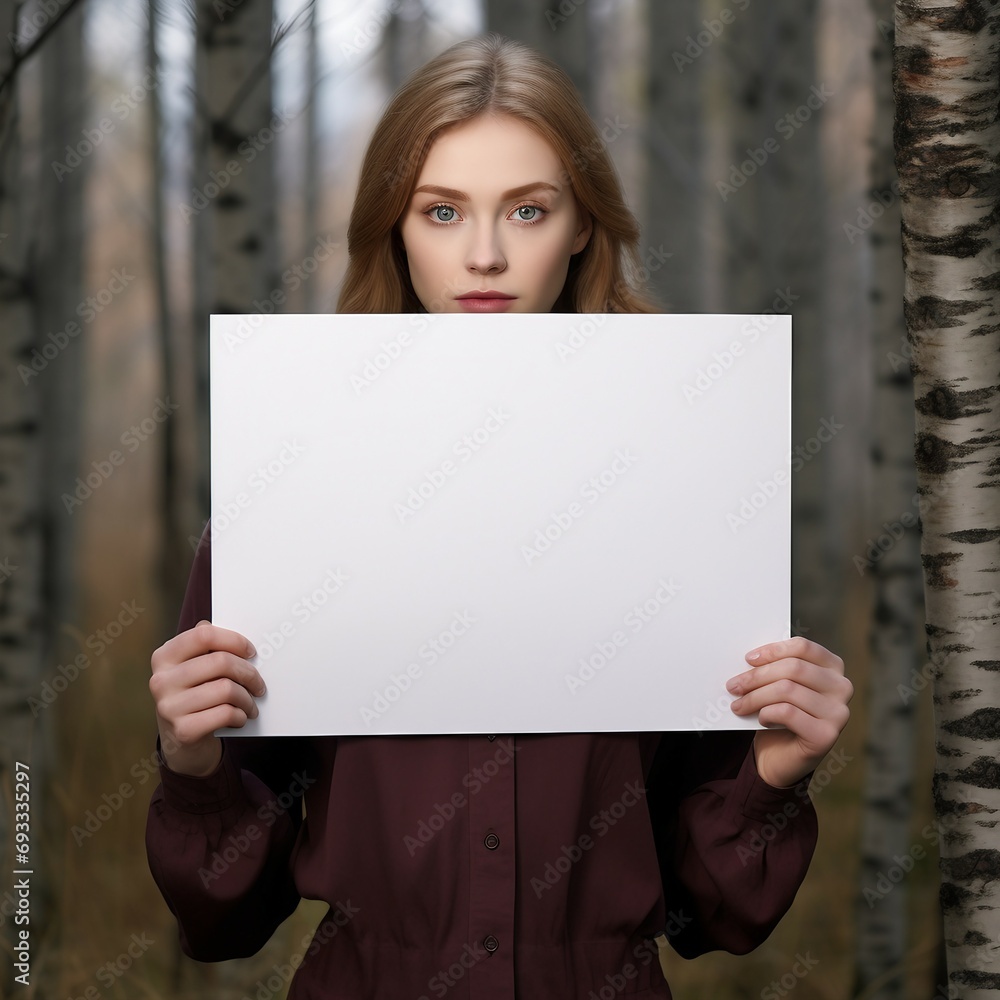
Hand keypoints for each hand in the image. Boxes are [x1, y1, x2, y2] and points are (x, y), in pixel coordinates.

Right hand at [149, 620, 264, 776]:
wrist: (179, 739)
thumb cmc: (195, 694)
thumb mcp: (195, 668)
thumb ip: (209, 648)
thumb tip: (238, 639)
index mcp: (164, 657)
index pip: (203, 635)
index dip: (233, 640)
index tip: (250, 652)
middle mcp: (161, 680)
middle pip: (221, 662)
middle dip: (248, 673)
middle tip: (258, 684)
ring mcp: (169, 706)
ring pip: (226, 689)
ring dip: (247, 698)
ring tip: (251, 704)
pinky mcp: (182, 730)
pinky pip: (225, 714)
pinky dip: (240, 715)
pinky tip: (240, 717)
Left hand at [726, 635, 852, 788]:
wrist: (781, 757)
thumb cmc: (779, 715)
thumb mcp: (779, 685)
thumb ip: (774, 669)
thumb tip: (750, 658)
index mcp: (833, 667)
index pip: (803, 647)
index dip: (773, 650)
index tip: (748, 659)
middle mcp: (842, 687)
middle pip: (793, 668)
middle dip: (756, 676)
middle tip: (733, 686)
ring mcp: (839, 712)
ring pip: (787, 690)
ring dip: (755, 697)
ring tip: (739, 705)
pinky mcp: (827, 735)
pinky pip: (788, 713)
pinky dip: (767, 713)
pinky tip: (762, 719)